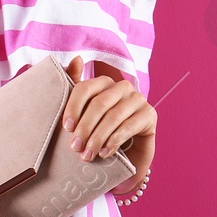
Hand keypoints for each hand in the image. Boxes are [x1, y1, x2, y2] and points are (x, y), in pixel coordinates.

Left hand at [62, 56, 156, 196]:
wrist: (123, 158)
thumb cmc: (98, 134)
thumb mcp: (82, 115)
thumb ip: (75, 88)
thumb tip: (76, 58)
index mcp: (103, 82)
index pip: (85, 88)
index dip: (74, 107)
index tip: (66, 127)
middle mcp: (122, 86)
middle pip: (99, 103)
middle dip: (85, 127)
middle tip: (75, 147)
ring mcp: (138, 99)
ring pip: (113, 116)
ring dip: (98, 137)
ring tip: (87, 154)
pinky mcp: (150, 115)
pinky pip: (129, 126)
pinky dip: (114, 141)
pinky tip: (104, 153)